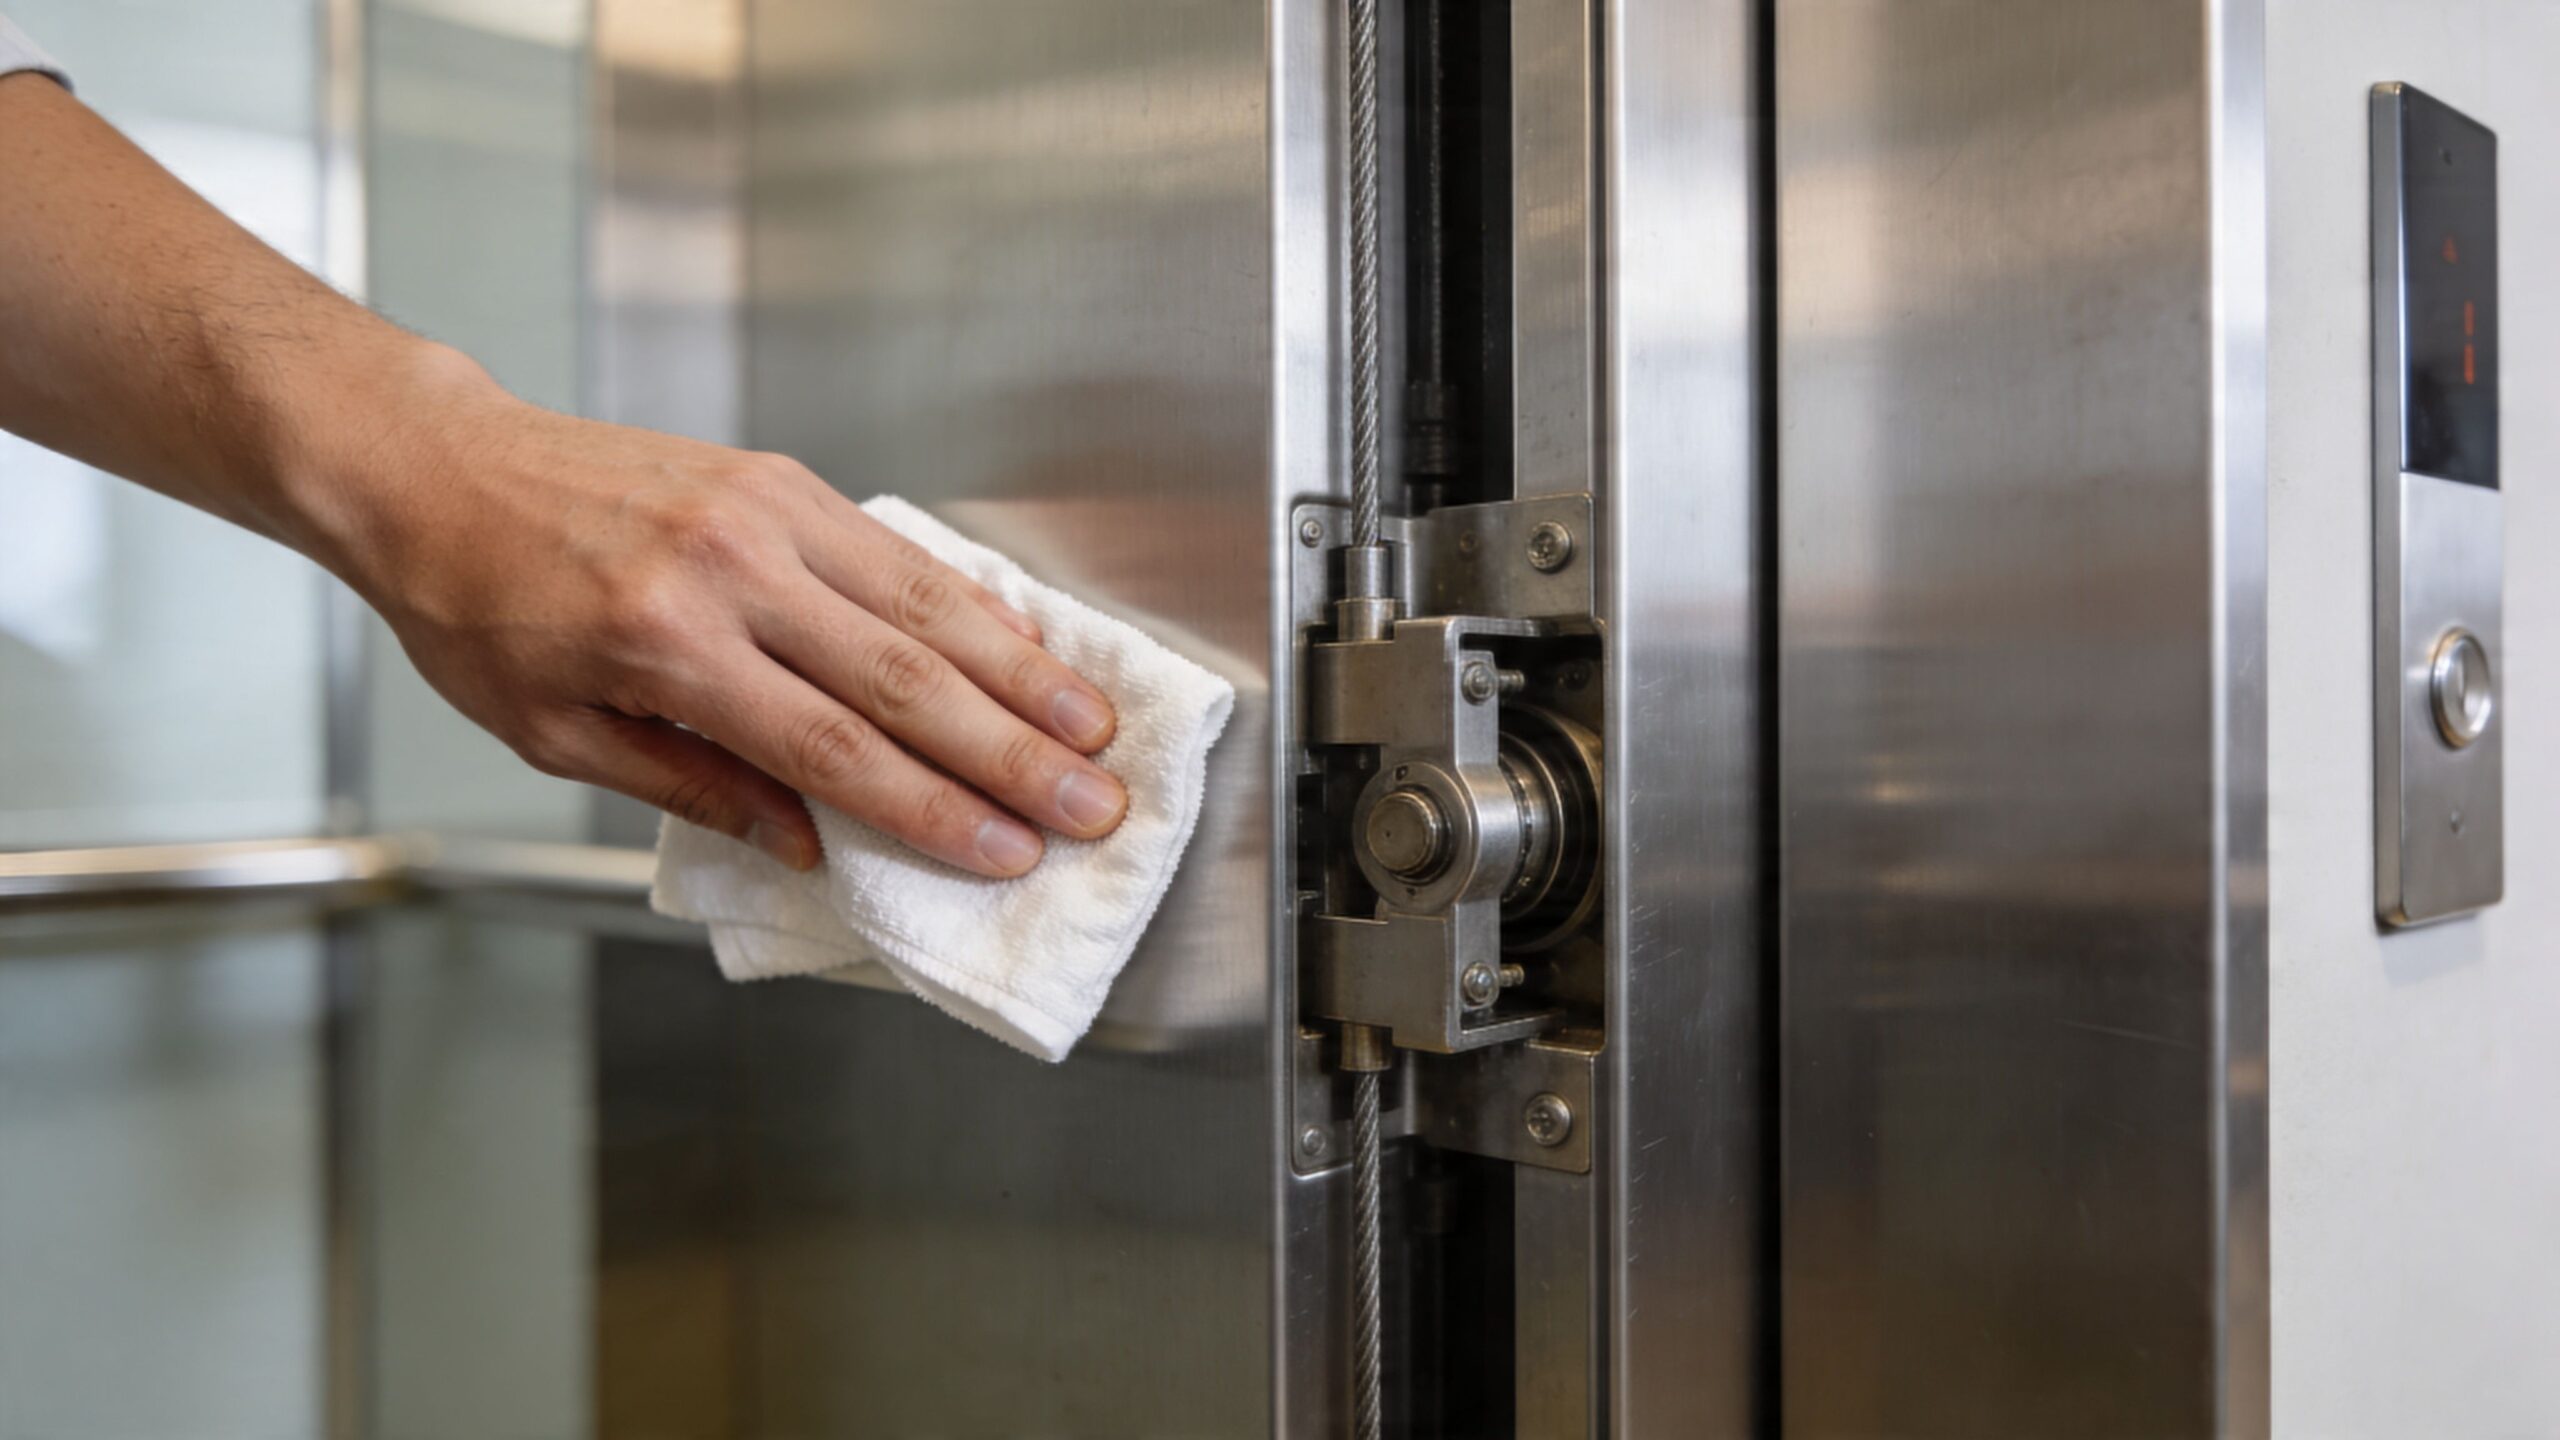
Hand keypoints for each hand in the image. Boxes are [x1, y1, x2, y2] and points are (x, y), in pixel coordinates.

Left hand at [319, 348, 1125, 875]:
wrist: (439, 470)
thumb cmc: (479, 610)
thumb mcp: (556, 734)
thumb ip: (692, 787)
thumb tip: (812, 843)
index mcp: (665, 647)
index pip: (833, 748)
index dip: (933, 808)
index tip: (1005, 852)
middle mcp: (729, 570)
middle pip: (904, 680)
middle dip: (1012, 754)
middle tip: (1090, 806)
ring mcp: (765, 511)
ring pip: (925, 603)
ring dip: (1023, 673)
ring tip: (1093, 730)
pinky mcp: (781, 478)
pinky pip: (899, 549)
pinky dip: (974, 602)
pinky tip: (1027, 644)